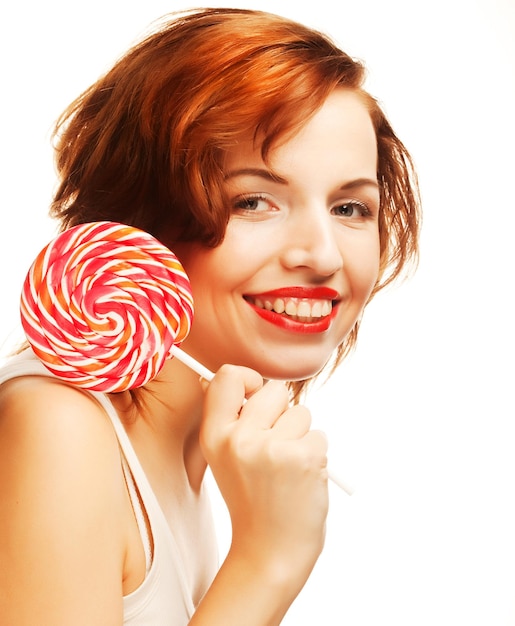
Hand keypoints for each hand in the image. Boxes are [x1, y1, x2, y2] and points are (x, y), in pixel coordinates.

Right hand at [200, 365, 328, 588]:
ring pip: (301, 412)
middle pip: (275, 390)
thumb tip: (238, 377)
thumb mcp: (225, 459)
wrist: (270, 553)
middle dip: (282, 413)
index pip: (228, 376)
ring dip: (301, 436)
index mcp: (214, 436)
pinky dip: (316, 454)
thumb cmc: (252, 501)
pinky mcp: (304, 458)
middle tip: (275, 448)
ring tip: (288, 469)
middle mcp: (239, 439)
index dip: (248, 379)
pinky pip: (319, 434)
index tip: (256, 396)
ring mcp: (272, 448)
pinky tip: (302, 479)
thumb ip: (231, 419)